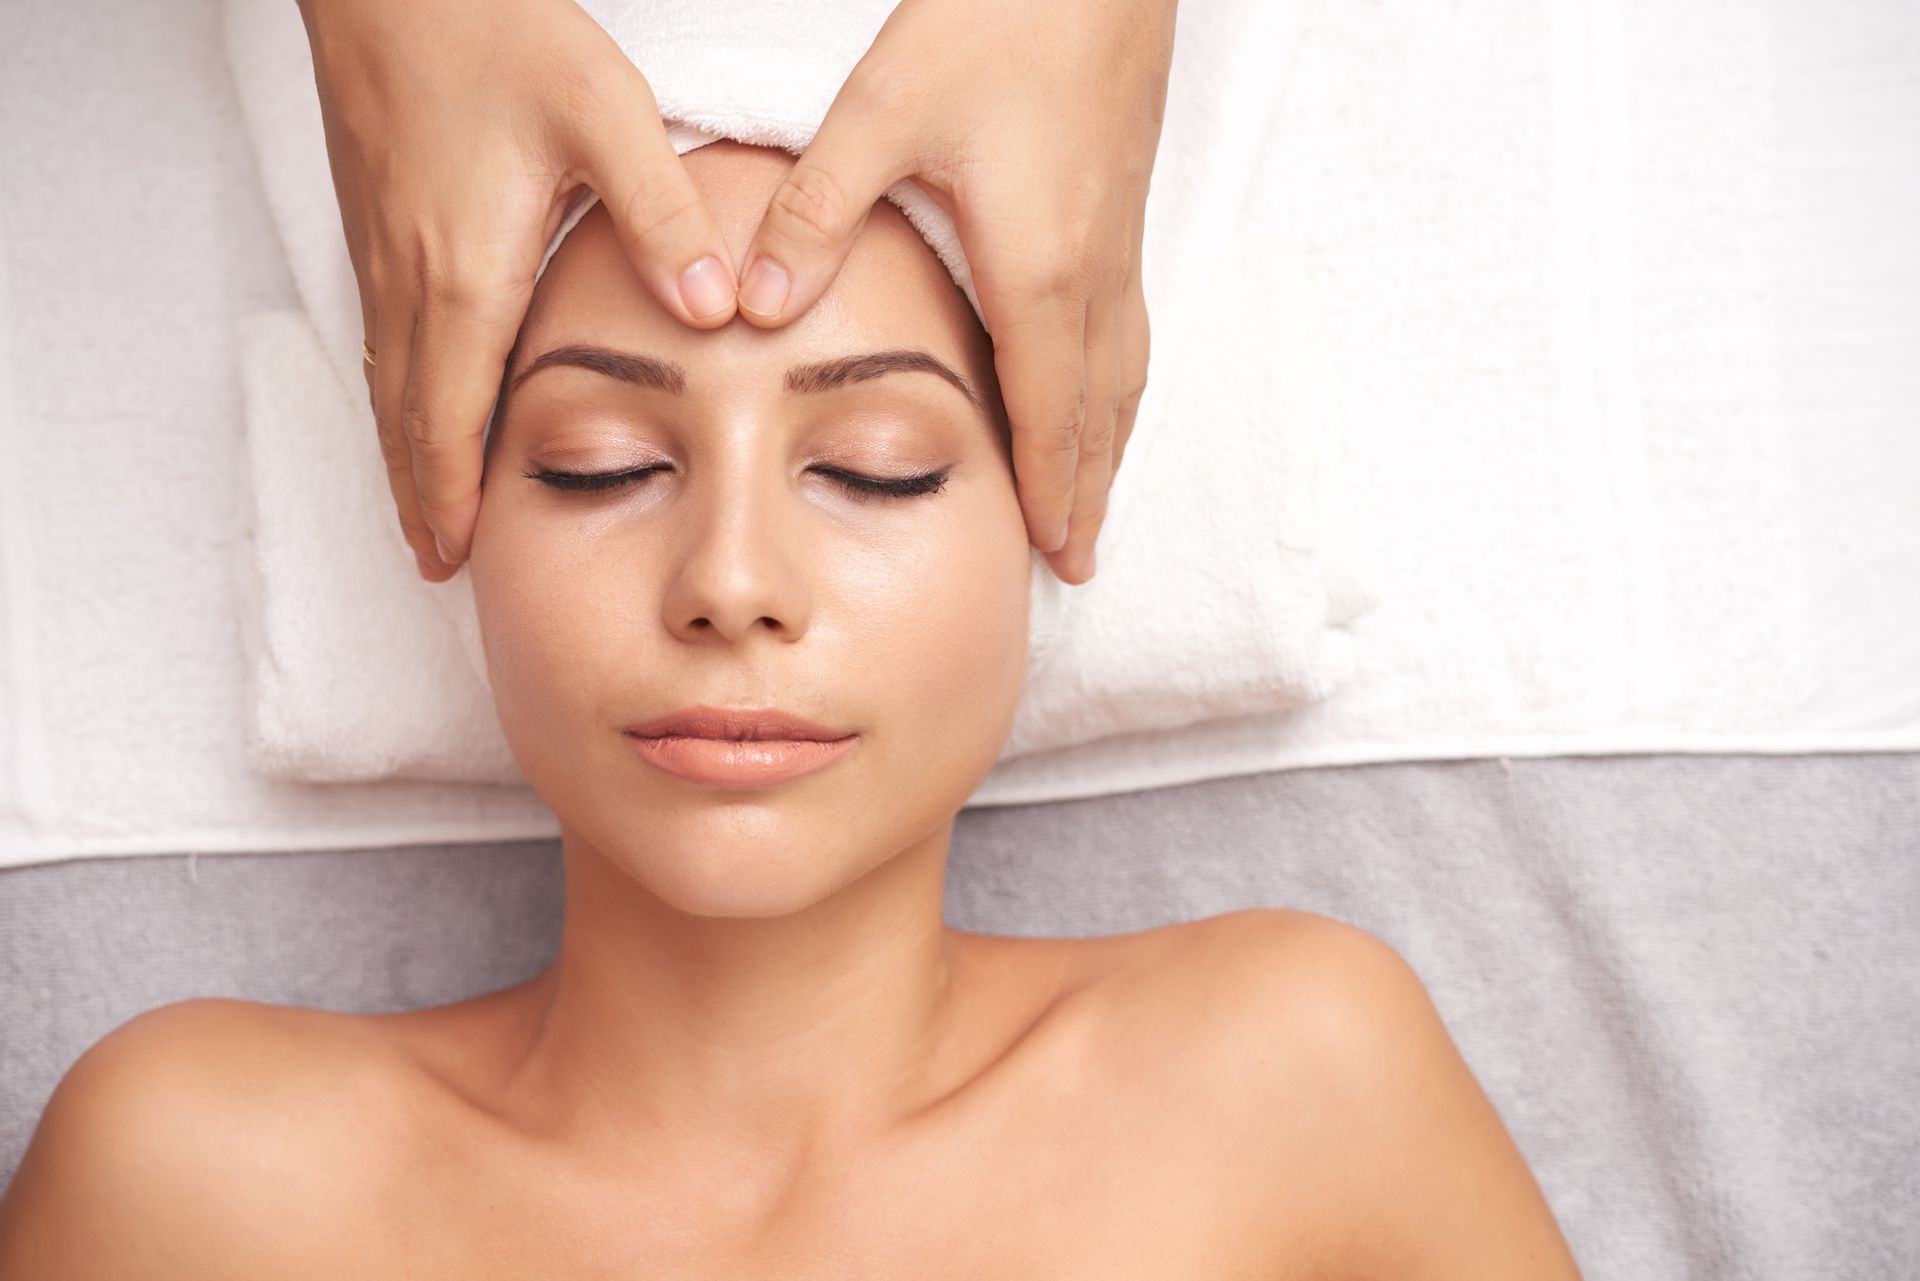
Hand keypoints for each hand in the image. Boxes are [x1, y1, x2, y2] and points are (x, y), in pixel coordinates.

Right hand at [296, 0, 739, 579]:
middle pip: (406, 421)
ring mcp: (383, 253)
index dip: (455, 496)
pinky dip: (396, 398)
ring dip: (404, 457)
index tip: (462, 558)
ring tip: (422, 514)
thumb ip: (661, 214)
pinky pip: (383, 340)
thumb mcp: (603, 114)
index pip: (451, 419)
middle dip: (422, 500)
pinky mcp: (377, 224)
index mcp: (468, 273)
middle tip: (438, 565)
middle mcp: (411, 278)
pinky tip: (413, 408)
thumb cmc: (495, 32)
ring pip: (387, 384)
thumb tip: (713, 308)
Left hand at [731, 0, 1175, 583]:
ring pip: (1125, 374)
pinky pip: (1131, 330)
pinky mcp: (1122, 209)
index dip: (1047, 490)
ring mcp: (1118, 241)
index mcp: (1037, 268)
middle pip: (1098, 413)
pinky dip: (1120, 387)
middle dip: (1087, 492)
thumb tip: (747, 306)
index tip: (1052, 554)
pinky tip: (1106, 390)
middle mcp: (1093, 271)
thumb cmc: (1001, 20)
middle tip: (1079, 561)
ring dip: (1111, 445)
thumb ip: (817, 211)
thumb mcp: (884, 108)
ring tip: (1097, 500)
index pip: (1047, 413)